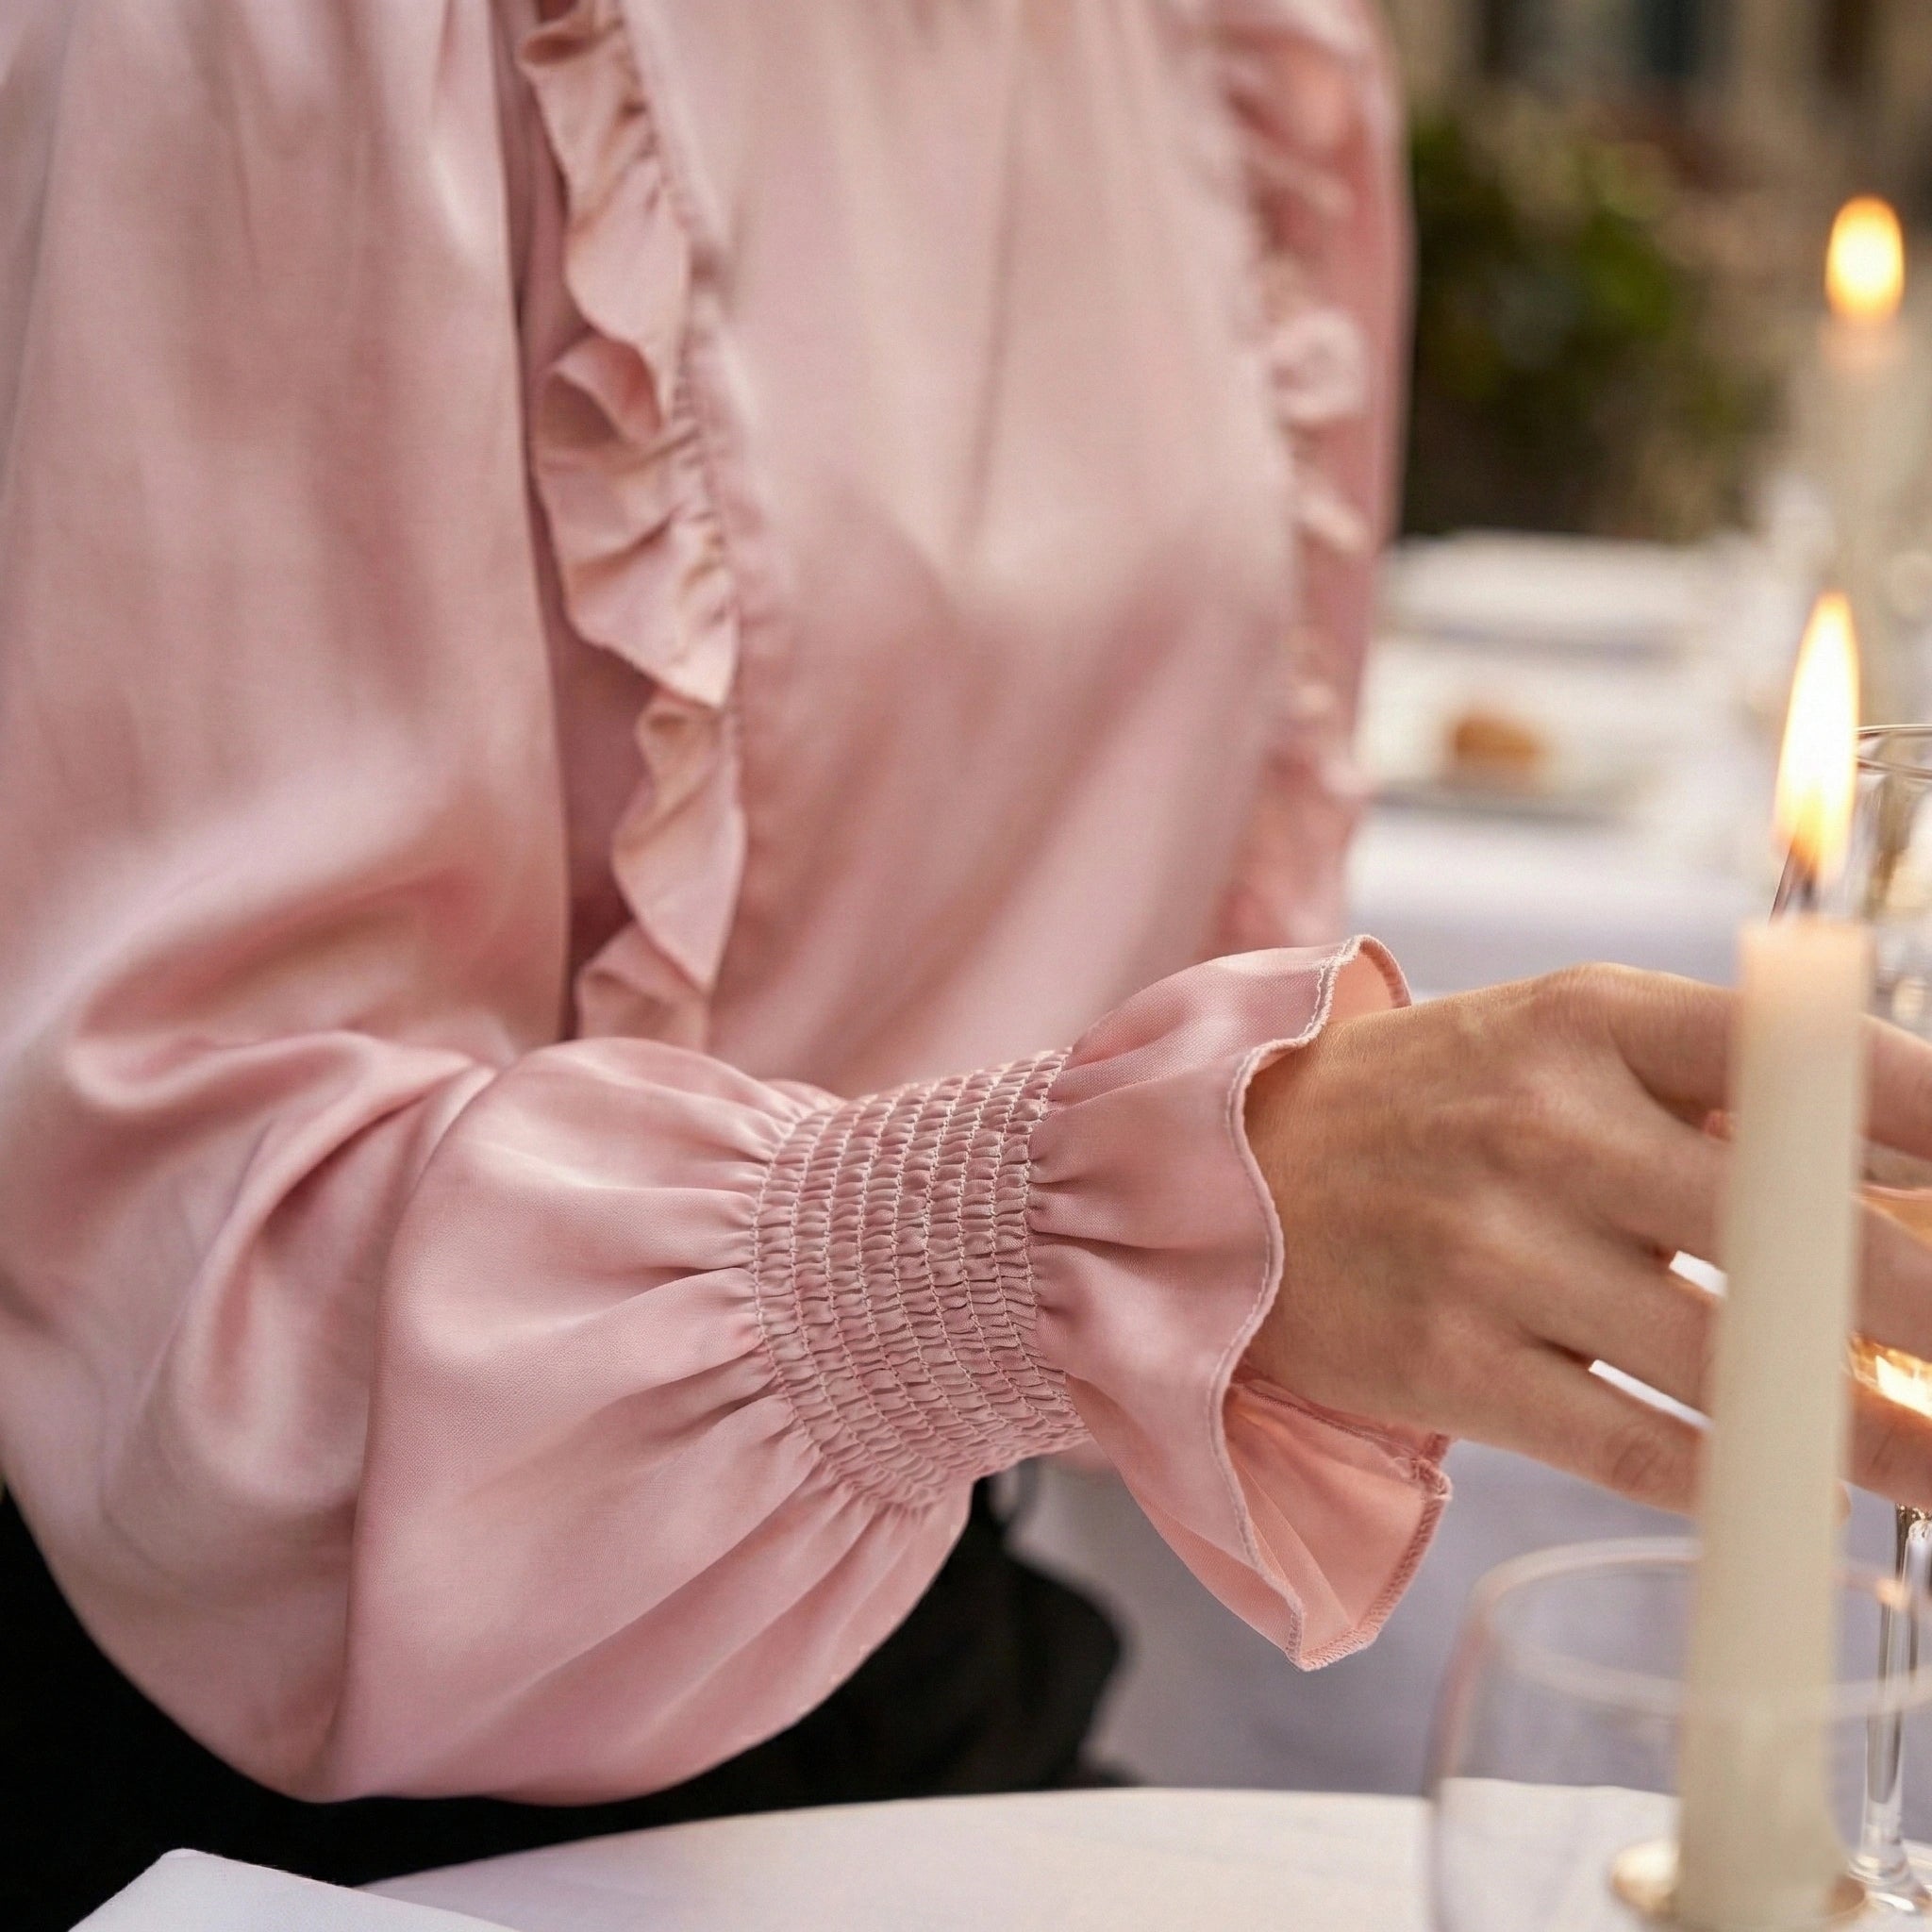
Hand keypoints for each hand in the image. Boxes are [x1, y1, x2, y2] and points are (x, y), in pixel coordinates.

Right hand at [1240, 964, 1931, 1512]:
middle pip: (1804, 1229)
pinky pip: (1641, 1449)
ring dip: (1874, 1433)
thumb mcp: (1560, 1049)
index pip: (1815, 1058)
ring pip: (1740, 1364)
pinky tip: (1800, 1488)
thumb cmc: (1431, 1106)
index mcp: (1591, 1017)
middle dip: (1931, 1304)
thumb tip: (1918, 1202)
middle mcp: (1544, 1121)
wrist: (1223, 1171)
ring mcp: (1490, 1246)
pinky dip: (1742, 1479)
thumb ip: (1720, 1104)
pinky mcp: (1449, 1363)